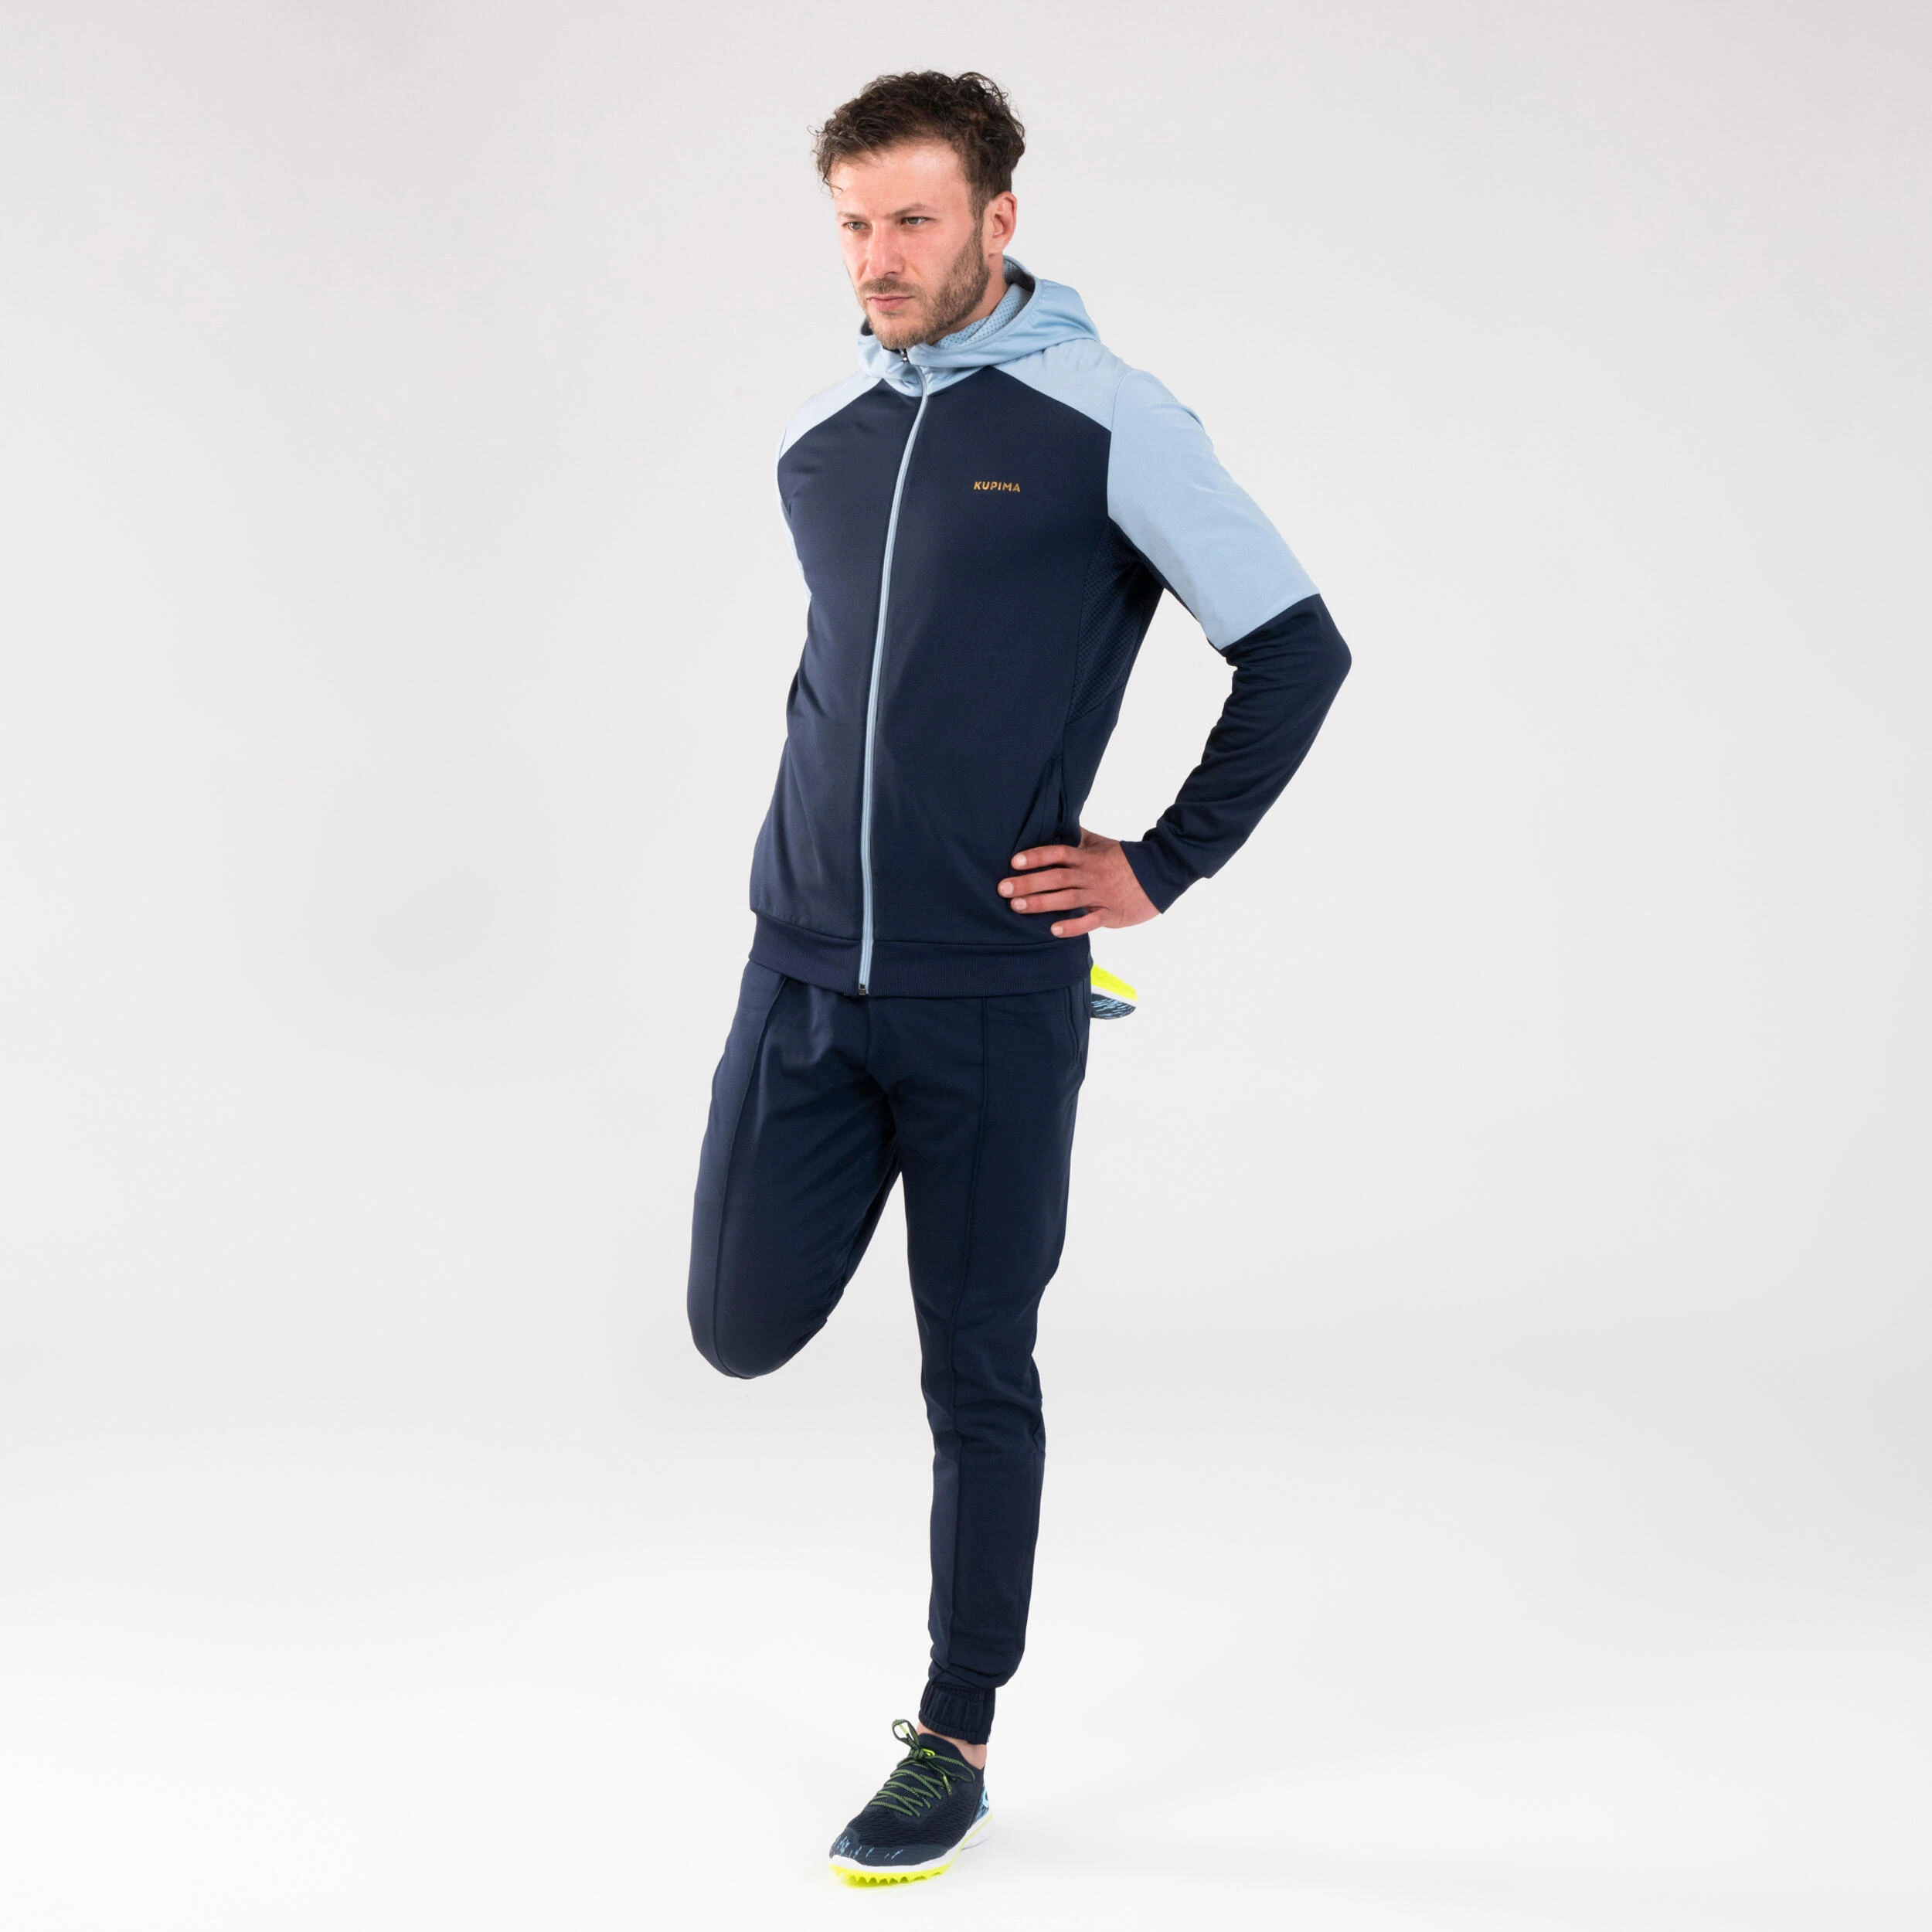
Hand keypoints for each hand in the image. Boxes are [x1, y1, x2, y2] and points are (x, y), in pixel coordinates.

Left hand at [997, 828, 1159, 937]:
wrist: (1161, 873)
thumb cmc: (1125, 858)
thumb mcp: (1102, 843)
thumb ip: (1078, 837)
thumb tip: (1057, 823)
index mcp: (1087, 857)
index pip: (1058, 853)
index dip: (1036, 857)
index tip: (1014, 861)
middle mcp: (1091, 875)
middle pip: (1056, 878)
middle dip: (1028, 883)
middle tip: (1003, 888)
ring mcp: (1101, 895)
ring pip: (1068, 899)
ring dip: (1041, 903)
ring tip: (1017, 907)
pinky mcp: (1111, 914)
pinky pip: (1090, 921)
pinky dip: (1072, 926)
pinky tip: (1053, 930)